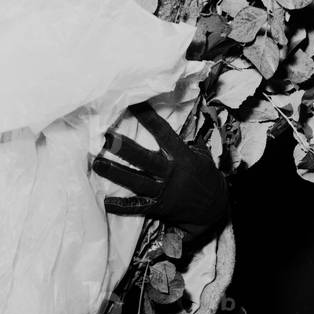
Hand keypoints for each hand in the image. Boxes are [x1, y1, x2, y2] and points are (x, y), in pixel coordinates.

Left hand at [92, 103, 229, 239]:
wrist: (216, 210)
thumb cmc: (207, 178)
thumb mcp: (203, 156)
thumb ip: (189, 141)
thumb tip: (184, 120)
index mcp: (182, 156)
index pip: (163, 133)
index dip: (148, 118)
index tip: (133, 104)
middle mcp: (171, 173)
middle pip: (144, 159)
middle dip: (124, 149)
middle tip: (105, 137)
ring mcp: (164, 191)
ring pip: (136, 182)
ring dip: (115, 173)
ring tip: (96, 164)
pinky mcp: (159, 208)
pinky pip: (138, 207)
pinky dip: (122, 206)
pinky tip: (106, 202)